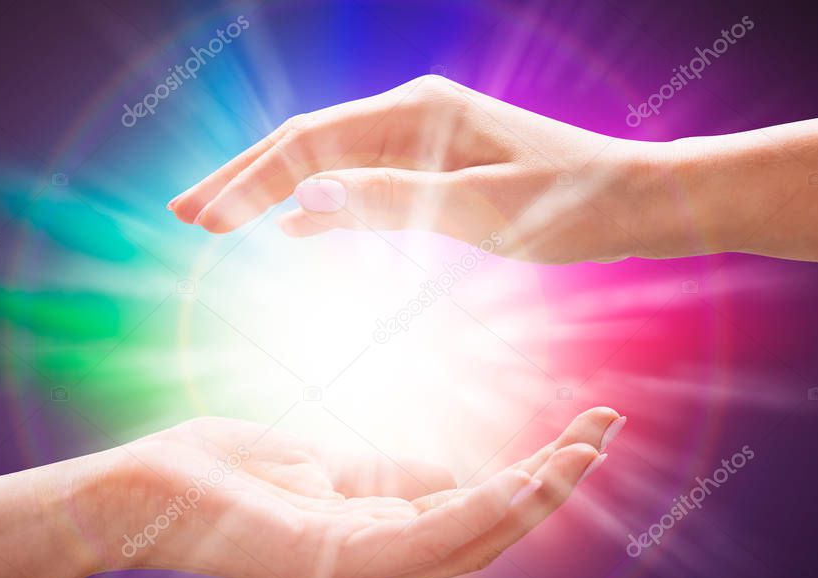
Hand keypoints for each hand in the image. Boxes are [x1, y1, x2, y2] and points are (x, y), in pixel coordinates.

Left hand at [96, 409, 622, 577]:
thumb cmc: (229, 473)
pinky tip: (527, 477)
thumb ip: (391, 476)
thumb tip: (455, 475)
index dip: (536, 477)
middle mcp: (383, 562)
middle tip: (604, 430)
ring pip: (474, 540)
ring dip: (535, 498)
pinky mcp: (336, 560)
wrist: (147, 489)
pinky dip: (486, 510)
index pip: (478, 512)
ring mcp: (362, 567)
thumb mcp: (328, 465)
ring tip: (585, 451)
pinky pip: (428, 539)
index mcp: (382, 535)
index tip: (583, 427)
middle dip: (553, 486)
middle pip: (491, 531)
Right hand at [168, 75, 650, 263]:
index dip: (247, 181)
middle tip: (182, 213)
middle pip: (306, 144)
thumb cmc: (569, 204)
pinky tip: (297, 226)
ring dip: (273, 191)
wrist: (635, 200)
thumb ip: (389, 200)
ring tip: (220, 218)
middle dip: (242, 179)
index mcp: (415, 113)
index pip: (306, 144)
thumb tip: (301, 199)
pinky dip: (322, 202)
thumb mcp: (479, 208)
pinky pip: (362, 179)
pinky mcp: (438, 164)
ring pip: (329, 163)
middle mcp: (412, 113)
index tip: (197, 219)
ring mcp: (424, 137)